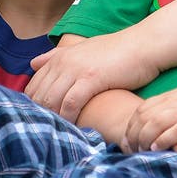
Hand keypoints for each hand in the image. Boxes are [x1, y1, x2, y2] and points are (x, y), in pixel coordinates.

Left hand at [27, 29, 160, 122]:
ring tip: (60, 133)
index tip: (43, 121)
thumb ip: (57, 56)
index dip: (33, 107)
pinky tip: (75, 126)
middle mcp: (64, 61)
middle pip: (39, 95)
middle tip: (49, 132)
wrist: (144, 45)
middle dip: (41, 116)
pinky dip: (69, 117)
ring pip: (51, 100)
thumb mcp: (83, 49)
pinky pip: (71, 103)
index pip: (33, 87)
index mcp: (60, 56)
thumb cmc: (116, 51)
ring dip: (54, 119)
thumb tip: (33, 63)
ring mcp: (76, 69)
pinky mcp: (91, 78)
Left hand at [122, 84, 176, 154]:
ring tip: (139, 150)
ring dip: (144, 137)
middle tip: (129, 147)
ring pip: (157, 121)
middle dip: (134, 132)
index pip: (147, 105)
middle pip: (147, 113)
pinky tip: (156, 148)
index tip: (128, 137)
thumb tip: (165, 116)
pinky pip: (176, 130)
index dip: (133, 122)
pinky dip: (163, 139)